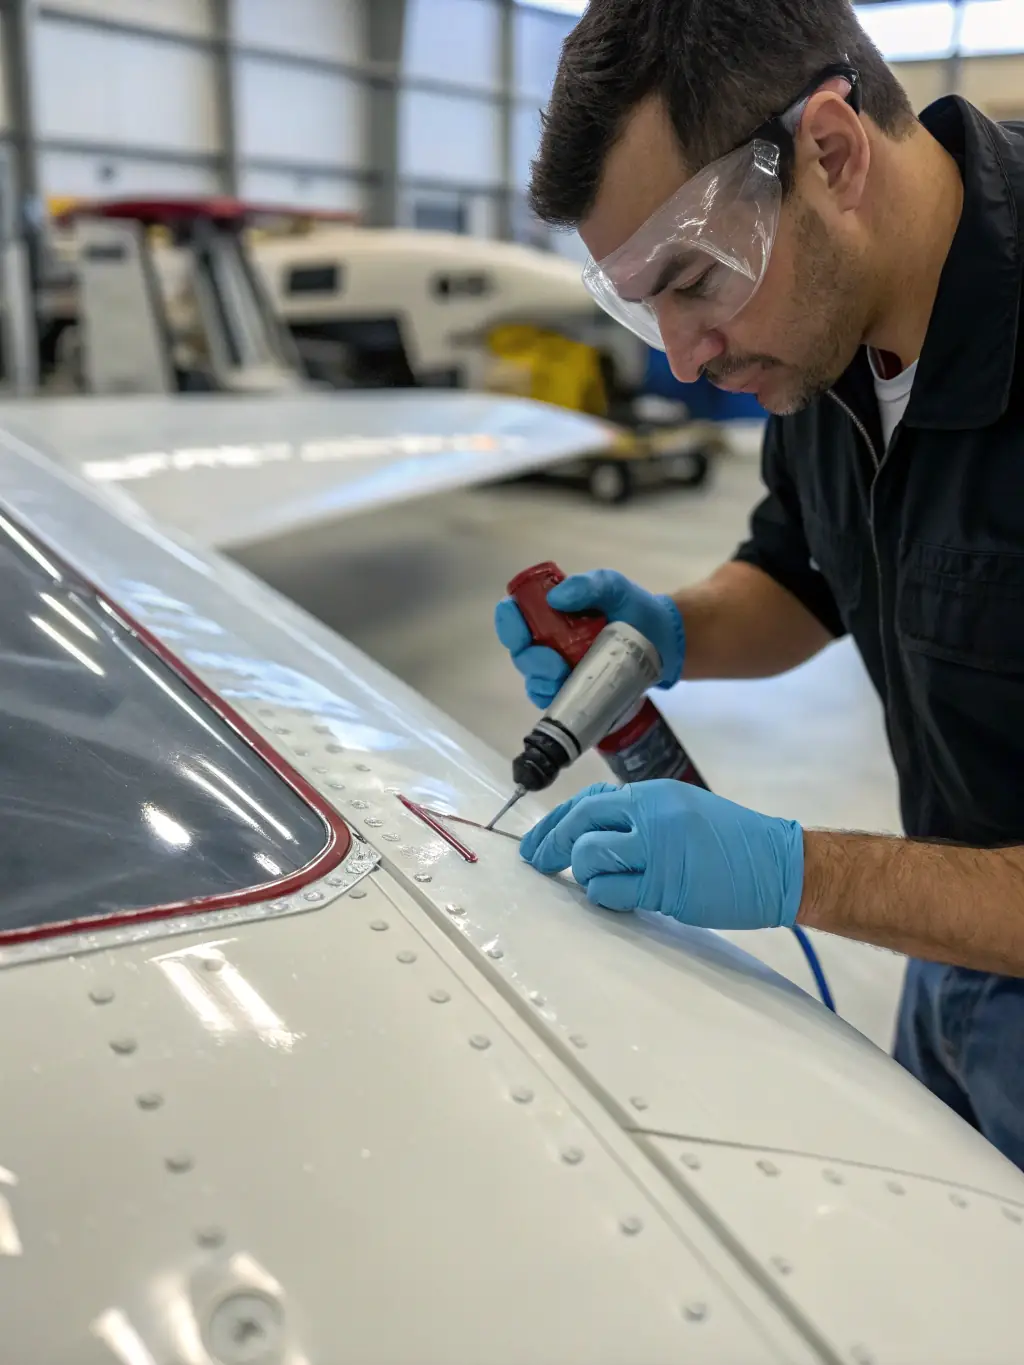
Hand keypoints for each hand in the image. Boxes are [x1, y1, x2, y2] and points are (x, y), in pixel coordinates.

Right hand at [494, 569, 685, 708]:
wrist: (664, 642)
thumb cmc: (633, 609)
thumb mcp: (613, 588)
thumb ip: (588, 585)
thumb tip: (557, 599)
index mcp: (549, 612)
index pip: (513, 614)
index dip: (508, 621)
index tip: (520, 627)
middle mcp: (546, 640)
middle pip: (520, 651)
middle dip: (530, 658)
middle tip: (554, 662)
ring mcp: (558, 668)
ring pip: (533, 678)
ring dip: (542, 680)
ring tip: (565, 677)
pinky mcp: (572, 692)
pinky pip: (550, 700)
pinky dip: (553, 699)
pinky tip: (568, 693)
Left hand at [520, 780, 803, 930]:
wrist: (779, 864)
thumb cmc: (732, 842)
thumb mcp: (682, 810)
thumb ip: (638, 817)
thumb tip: (589, 831)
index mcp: (653, 794)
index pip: (588, 800)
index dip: (556, 820)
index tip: (537, 840)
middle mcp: (651, 814)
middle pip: (579, 822)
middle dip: (550, 844)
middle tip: (538, 862)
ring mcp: (657, 849)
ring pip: (589, 856)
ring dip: (583, 872)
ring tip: (596, 880)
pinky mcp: (665, 885)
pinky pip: (612, 891)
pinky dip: (604, 895)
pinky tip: (614, 896)